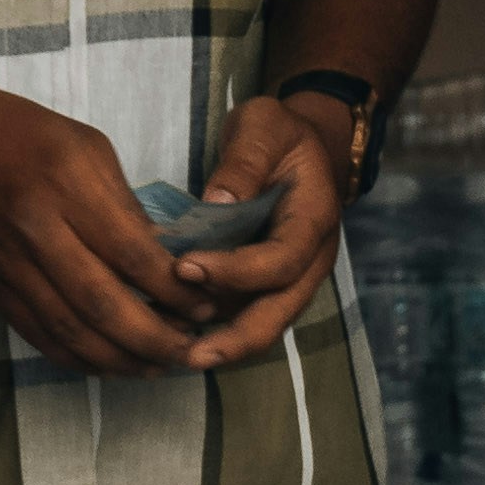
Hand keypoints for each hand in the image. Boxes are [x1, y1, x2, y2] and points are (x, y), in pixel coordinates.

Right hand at [0, 82, 212, 372]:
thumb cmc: (17, 133)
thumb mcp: (86, 146)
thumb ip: (125, 204)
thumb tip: (164, 259)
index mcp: (66, 186)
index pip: (132, 255)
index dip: (175, 290)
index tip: (207, 304)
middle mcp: (36, 232)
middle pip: (104, 306)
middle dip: (156, 338)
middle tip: (193, 350)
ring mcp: (10, 267)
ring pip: (73, 333)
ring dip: (123, 359)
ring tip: (161, 366)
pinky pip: (42, 337)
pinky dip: (82, 359)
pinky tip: (113, 365)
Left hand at [170, 93, 358, 371]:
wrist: (304, 146)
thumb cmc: (281, 134)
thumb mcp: (265, 127)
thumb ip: (245, 160)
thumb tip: (217, 201)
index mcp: (314, 221)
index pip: (281, 261)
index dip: (236, 271)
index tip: (186, 268)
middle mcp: (309, 260)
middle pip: (279, 314)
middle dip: (235, 341)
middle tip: (187, 357)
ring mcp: (291, 278)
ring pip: (262, 325)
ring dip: (220, 344)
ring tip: (170, 353)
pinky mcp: (270, 285)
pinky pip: (245, 316)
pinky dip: (213, 331)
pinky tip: (172, 335)